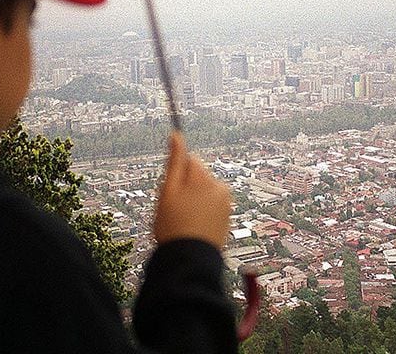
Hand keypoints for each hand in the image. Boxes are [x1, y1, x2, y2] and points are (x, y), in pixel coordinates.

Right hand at [153, 131, 231, 248]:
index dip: (177, 176)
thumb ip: (174, 161)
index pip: (190, 160)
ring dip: (196, 200)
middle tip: (176, 209)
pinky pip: (212, 205)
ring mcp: (226, 202)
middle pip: (199, 176)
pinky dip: (204, 212)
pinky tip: (195, 226)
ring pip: (205, 191)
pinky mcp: (228, 216)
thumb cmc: (174, 226)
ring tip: (185, 220)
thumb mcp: (167, 191)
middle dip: (188, 187)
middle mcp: (219, 186)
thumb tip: (177, 135)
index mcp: (204, 177)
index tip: (172, 192)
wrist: (189, 259)